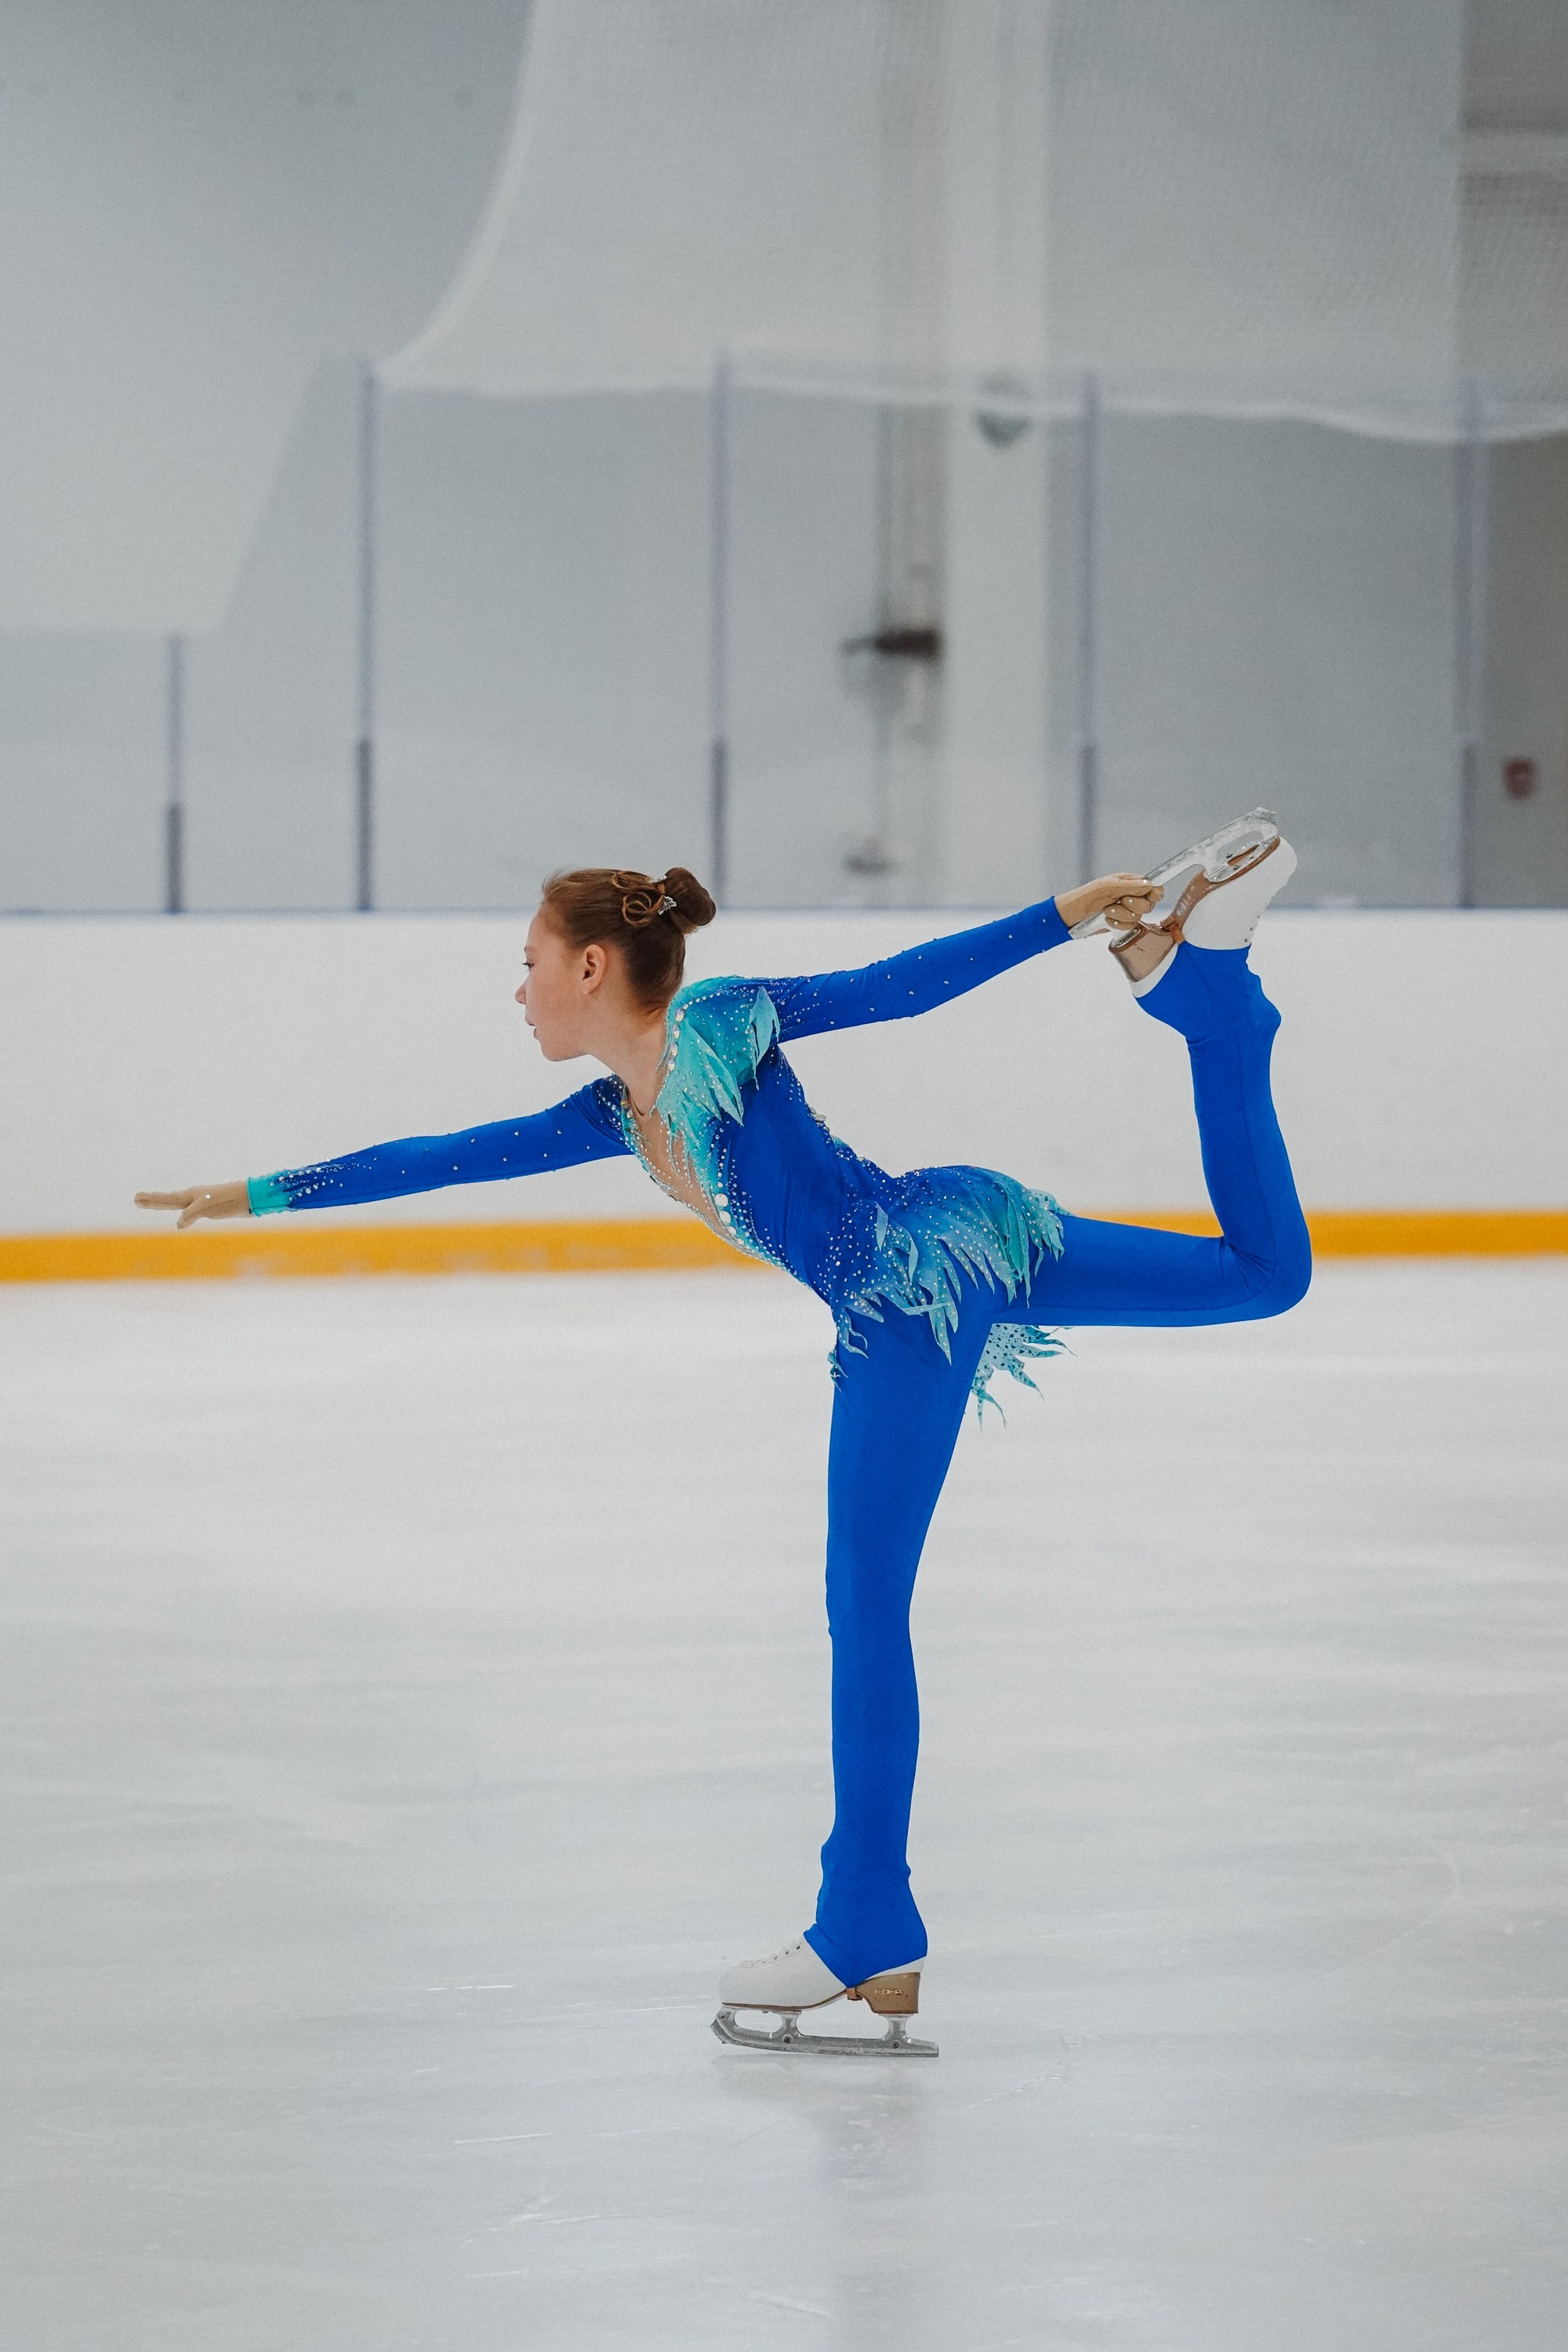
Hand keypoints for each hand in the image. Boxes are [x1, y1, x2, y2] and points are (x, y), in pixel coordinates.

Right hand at [135, 1181, 251, 1228]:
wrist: (251, 1197)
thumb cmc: (230, 1200)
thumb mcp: (209, 1206)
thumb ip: (192, 1213)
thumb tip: (178, 1224)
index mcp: (191, 1196)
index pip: (166, 1199)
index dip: (151, 1200)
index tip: (136, 1197)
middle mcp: (193, 1197)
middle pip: (168, 1199)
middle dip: (152, 1200)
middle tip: (135, 1199)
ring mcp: (201, 1202)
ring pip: (178, 1204)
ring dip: (163, 1204)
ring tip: (151, 1202)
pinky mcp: (210, 1208)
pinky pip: (189, 1211)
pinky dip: (182, 1214)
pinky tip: (182, 1217)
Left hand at [1054, 873, 1164, 932]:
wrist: (1072, 915)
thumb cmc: (1087, 895)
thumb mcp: (1107, 887)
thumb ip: (1130, 886)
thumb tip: (1149, 884)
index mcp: (1130, 882)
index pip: (1153, 886)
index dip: (1155, 892)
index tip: (1151, 896)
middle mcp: (1131, 895)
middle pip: (1149, 904)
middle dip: (1134, 904)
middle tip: (1120, 901)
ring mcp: (1127, 910)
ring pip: (1138, 916)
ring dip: (1121, 915)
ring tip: (1107, 910)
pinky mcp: (1122, 923)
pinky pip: (1129, 926)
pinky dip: (1118, 924)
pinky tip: (1107, 920)